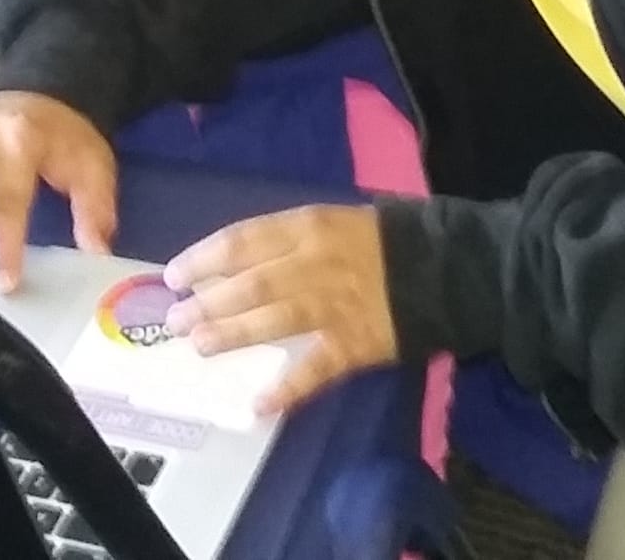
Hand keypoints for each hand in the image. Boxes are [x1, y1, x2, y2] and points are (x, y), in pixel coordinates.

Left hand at [163, 206, 395, 416]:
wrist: (449, 267)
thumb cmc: (389, 239)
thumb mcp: (338, 220)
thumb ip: (292, 239)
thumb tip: (237, 262)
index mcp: (312, 227)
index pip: (245, 241)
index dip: (205, 258)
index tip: (175, 276)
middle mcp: (317, 264)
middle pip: (252, 283)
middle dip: (208, 302)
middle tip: (175, 320)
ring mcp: (336, 307)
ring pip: (274, 320)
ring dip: (232, 335)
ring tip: (199, 345)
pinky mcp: (356, 344)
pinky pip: (315, 370)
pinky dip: (287, 388)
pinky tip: (258, 404)